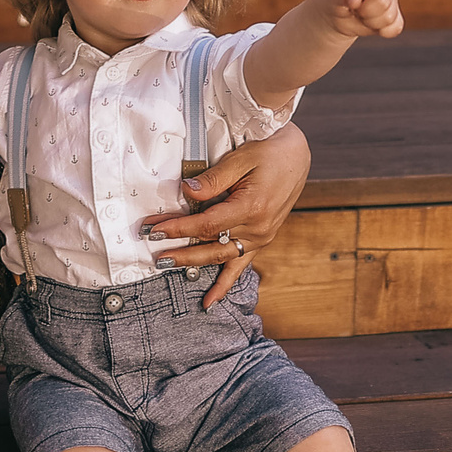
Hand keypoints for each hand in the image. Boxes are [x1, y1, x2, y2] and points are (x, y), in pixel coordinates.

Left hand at [139, 125, 311, 307]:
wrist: (296, 156)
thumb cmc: (269, 152)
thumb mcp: (240, 159)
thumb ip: (212, 179)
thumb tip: (186, 192)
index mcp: (253, 207)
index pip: (207, 225)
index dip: (179, 229)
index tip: (155, 229)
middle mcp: (259, 228)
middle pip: (212, 246)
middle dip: (180, 252)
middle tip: (155, 254)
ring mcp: (262, 237)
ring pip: (222, 258)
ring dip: (195, 264)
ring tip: (168, 265)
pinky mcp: (261, 239)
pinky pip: (240, 265)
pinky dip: (225, 284)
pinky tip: (210, 300)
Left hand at [321, 0, 402, 39]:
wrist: (339, 15)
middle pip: (383, 3)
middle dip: (366, 12)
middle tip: (355, 8)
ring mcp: (392, 1)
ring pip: (389, 18)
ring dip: (370, 22)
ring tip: (361, 14)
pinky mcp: (395, 18)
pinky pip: (395, 28)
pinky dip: (382, 31)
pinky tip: (371, 24)